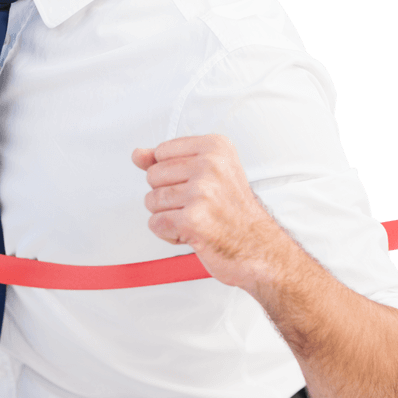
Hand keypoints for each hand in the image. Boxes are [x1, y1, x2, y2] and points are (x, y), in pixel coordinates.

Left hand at [132, 134, 284, 288]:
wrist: (260, 249)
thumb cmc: (235, 214)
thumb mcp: (207, 174)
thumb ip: (169, 161)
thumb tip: (138, 154)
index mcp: (215, 148)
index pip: (161, 152)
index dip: (172, 175)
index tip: (197, 186)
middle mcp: (210, 166)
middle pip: (153, 176)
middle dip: (168, 197)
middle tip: (198, 206)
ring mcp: (202, 193)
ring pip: (152, 201)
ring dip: (169, 216)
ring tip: (197, 219)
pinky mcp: (193, 220)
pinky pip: (156, 223)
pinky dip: (169, 234)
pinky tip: (192, 233)